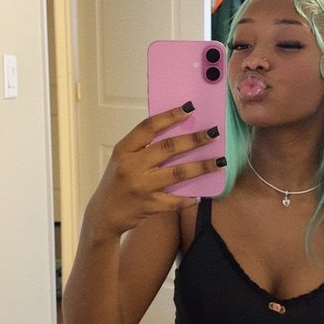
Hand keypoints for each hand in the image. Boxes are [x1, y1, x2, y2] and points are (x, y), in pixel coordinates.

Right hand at [85, 103, 222, 240]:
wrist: (104, 215)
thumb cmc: (117, 183)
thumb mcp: (122, 160)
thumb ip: (143, 148)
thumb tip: (177, 132)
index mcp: (124, 150)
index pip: (148, 127)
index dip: (170, 116)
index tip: (190, 109)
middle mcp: (132, 166)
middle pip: (168, 148)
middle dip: (194, 140)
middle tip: (213, 134)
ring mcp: (142, 187)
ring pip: (178, 173)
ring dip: (201, 167)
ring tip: (219, 162)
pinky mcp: (150, 206)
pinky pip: (176, 200)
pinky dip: (191, 198)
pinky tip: (202, 194)